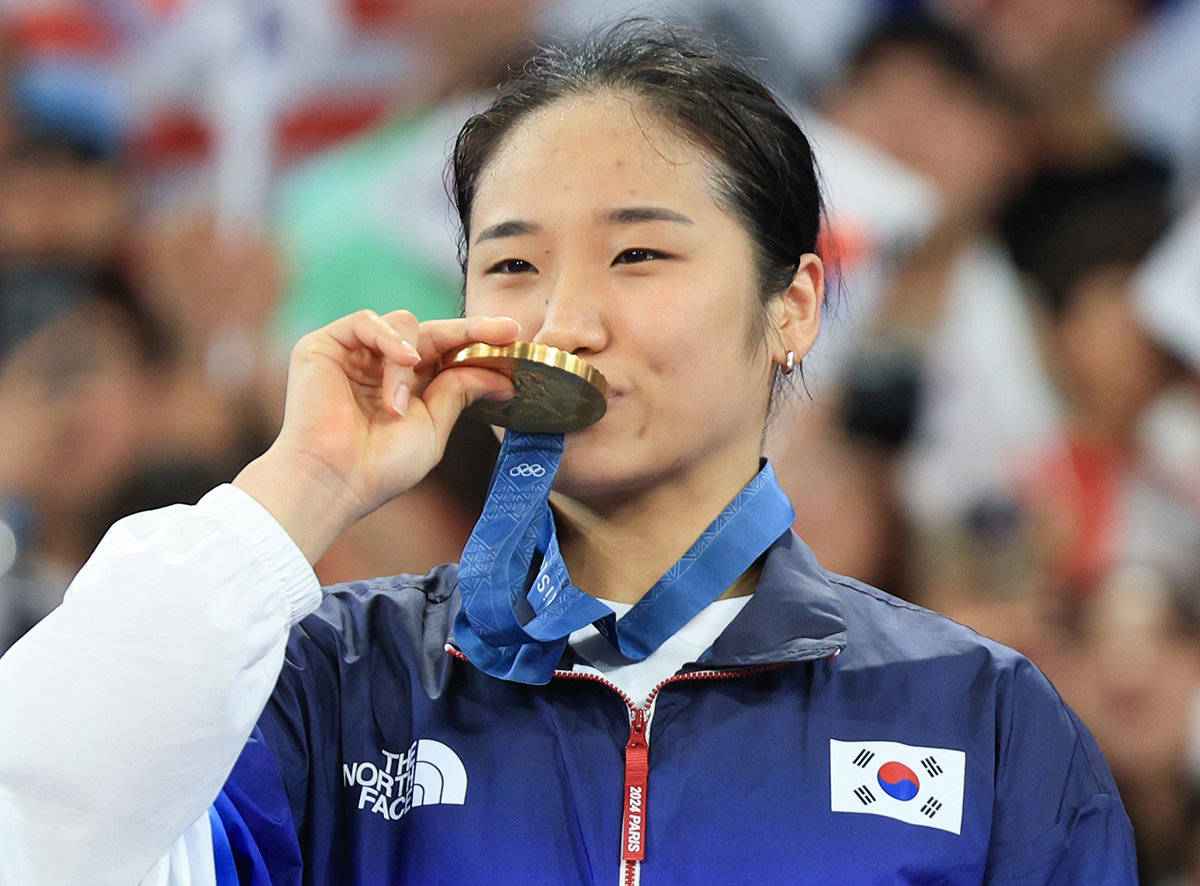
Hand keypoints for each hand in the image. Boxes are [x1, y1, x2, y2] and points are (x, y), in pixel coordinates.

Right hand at [235, 310, 517, 561]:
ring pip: (403, 324)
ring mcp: (354, 353)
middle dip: (470, 330)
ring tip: (398, 406)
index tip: (514, 337)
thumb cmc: (380, 466)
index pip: (448, 352)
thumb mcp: (433, 426)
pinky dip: (388, 338)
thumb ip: (458, 391)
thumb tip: (501, 377)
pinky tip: (402, 361)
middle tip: (506, 331)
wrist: (333, 480)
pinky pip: (366, 321)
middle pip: (432, 331)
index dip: (479, 342)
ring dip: (412, 360)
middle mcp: (382, 365)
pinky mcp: (325, 345)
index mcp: (409, 386)